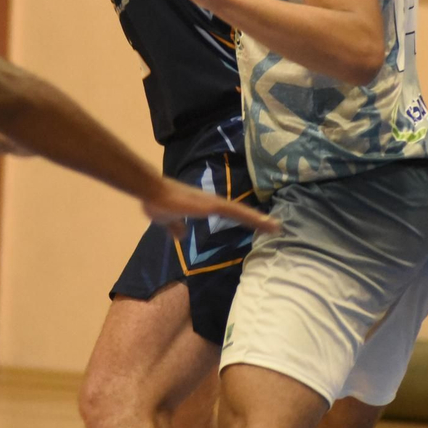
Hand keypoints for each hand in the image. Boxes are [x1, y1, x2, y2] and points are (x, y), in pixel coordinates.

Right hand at [142, 177, 279, 237]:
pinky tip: (260, 222)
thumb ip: (176, 227)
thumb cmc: (159, 203)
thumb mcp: (168, 220)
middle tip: (276, 227)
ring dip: (258, 220)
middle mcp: (213, 203)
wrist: (151, 191)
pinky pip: (234, 212)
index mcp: (205, 207)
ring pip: (241, 212)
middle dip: (258, 221)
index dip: (244, 219)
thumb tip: (182, 235)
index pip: (230, 214)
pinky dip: (249, 217)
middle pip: (240, 212)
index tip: (259, 226)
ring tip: (275, 227)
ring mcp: (213, 203)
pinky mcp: (211, 205)